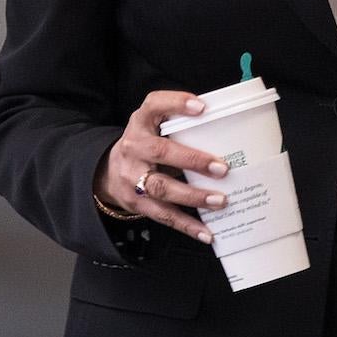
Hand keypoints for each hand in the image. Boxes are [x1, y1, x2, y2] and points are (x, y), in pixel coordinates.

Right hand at [94, 90, 233, 242]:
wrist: (108, 172)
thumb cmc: (145, 145)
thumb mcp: (154, 127)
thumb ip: (179, 127)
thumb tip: (228, 136)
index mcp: (141, 122)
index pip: (154, 105)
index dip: (176, 104)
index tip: (201, 107)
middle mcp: (134, 147)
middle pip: (161, 152)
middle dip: (193, 160)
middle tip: (222, 168)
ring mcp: (132, 177)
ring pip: (161, 188)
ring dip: (193, 196)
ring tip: (219, 200)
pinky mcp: (136, 202)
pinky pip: (163, 215)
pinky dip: (187, 225)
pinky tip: (207, 232)